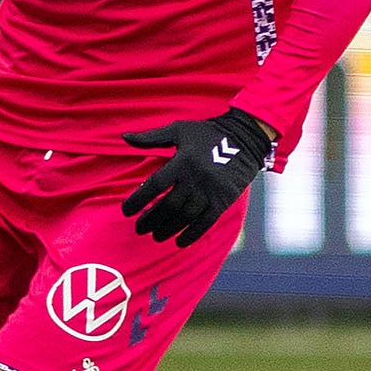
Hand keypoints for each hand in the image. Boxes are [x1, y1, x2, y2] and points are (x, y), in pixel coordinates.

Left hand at [119, 108, 272, 245]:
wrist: (245, 138)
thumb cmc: (207, 133)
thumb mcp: (179, 130)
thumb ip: (151, 137)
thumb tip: (124, 137)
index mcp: (182, 162)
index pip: (155, 185)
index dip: (138, 200)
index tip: (126, 211)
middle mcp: (195, 179)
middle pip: (168, 206)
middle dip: (150, 220)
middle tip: (139, 228)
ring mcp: (210, 191)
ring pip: (185, 217)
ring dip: (168, 229)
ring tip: (155, 235)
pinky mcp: (223, 200)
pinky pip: (206, 222)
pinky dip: (192, 234)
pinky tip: (179, 241)